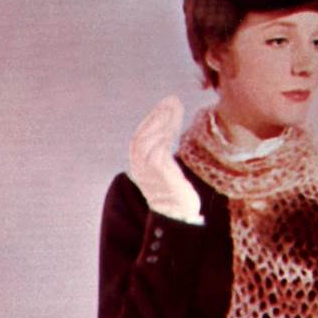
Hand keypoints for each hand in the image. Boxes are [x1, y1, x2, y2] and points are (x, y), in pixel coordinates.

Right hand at [128, 95, 200, 220]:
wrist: (178, 217)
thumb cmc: (176, 194)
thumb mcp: (167, 170)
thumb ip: (163, 151)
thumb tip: (169, 127)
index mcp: (139, 165)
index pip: (142, 135)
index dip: (154, 118)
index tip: (167, 103)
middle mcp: (139, 167)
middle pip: (145, 133)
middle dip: (158, 115)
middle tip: (172, 100)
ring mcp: (148, 171)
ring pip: (151, 139)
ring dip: (163, 120)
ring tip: (175, 107)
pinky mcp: (159, 173)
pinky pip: (160, 148)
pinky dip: (166, 134)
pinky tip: (175, 125)